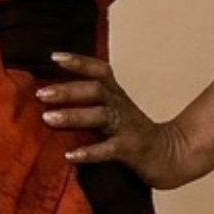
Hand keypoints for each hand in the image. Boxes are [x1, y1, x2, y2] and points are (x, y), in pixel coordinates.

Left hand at [35, 52, 190, 188]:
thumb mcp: (114, 112)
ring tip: (48, 118)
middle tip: (41, 93)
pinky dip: (89, 152)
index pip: (99, 71)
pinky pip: (109, 150)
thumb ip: (90, 104)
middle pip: (96, 90)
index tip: (54, 57)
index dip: (79, 62)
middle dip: (68, 90)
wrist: (171, 156)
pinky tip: (70, 156)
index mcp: (116, 96)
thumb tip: (52, 98)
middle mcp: (121, 107)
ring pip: (101, 116)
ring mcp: (127, 128)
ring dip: (74, 115)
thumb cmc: (133, 134)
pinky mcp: (131, 150)